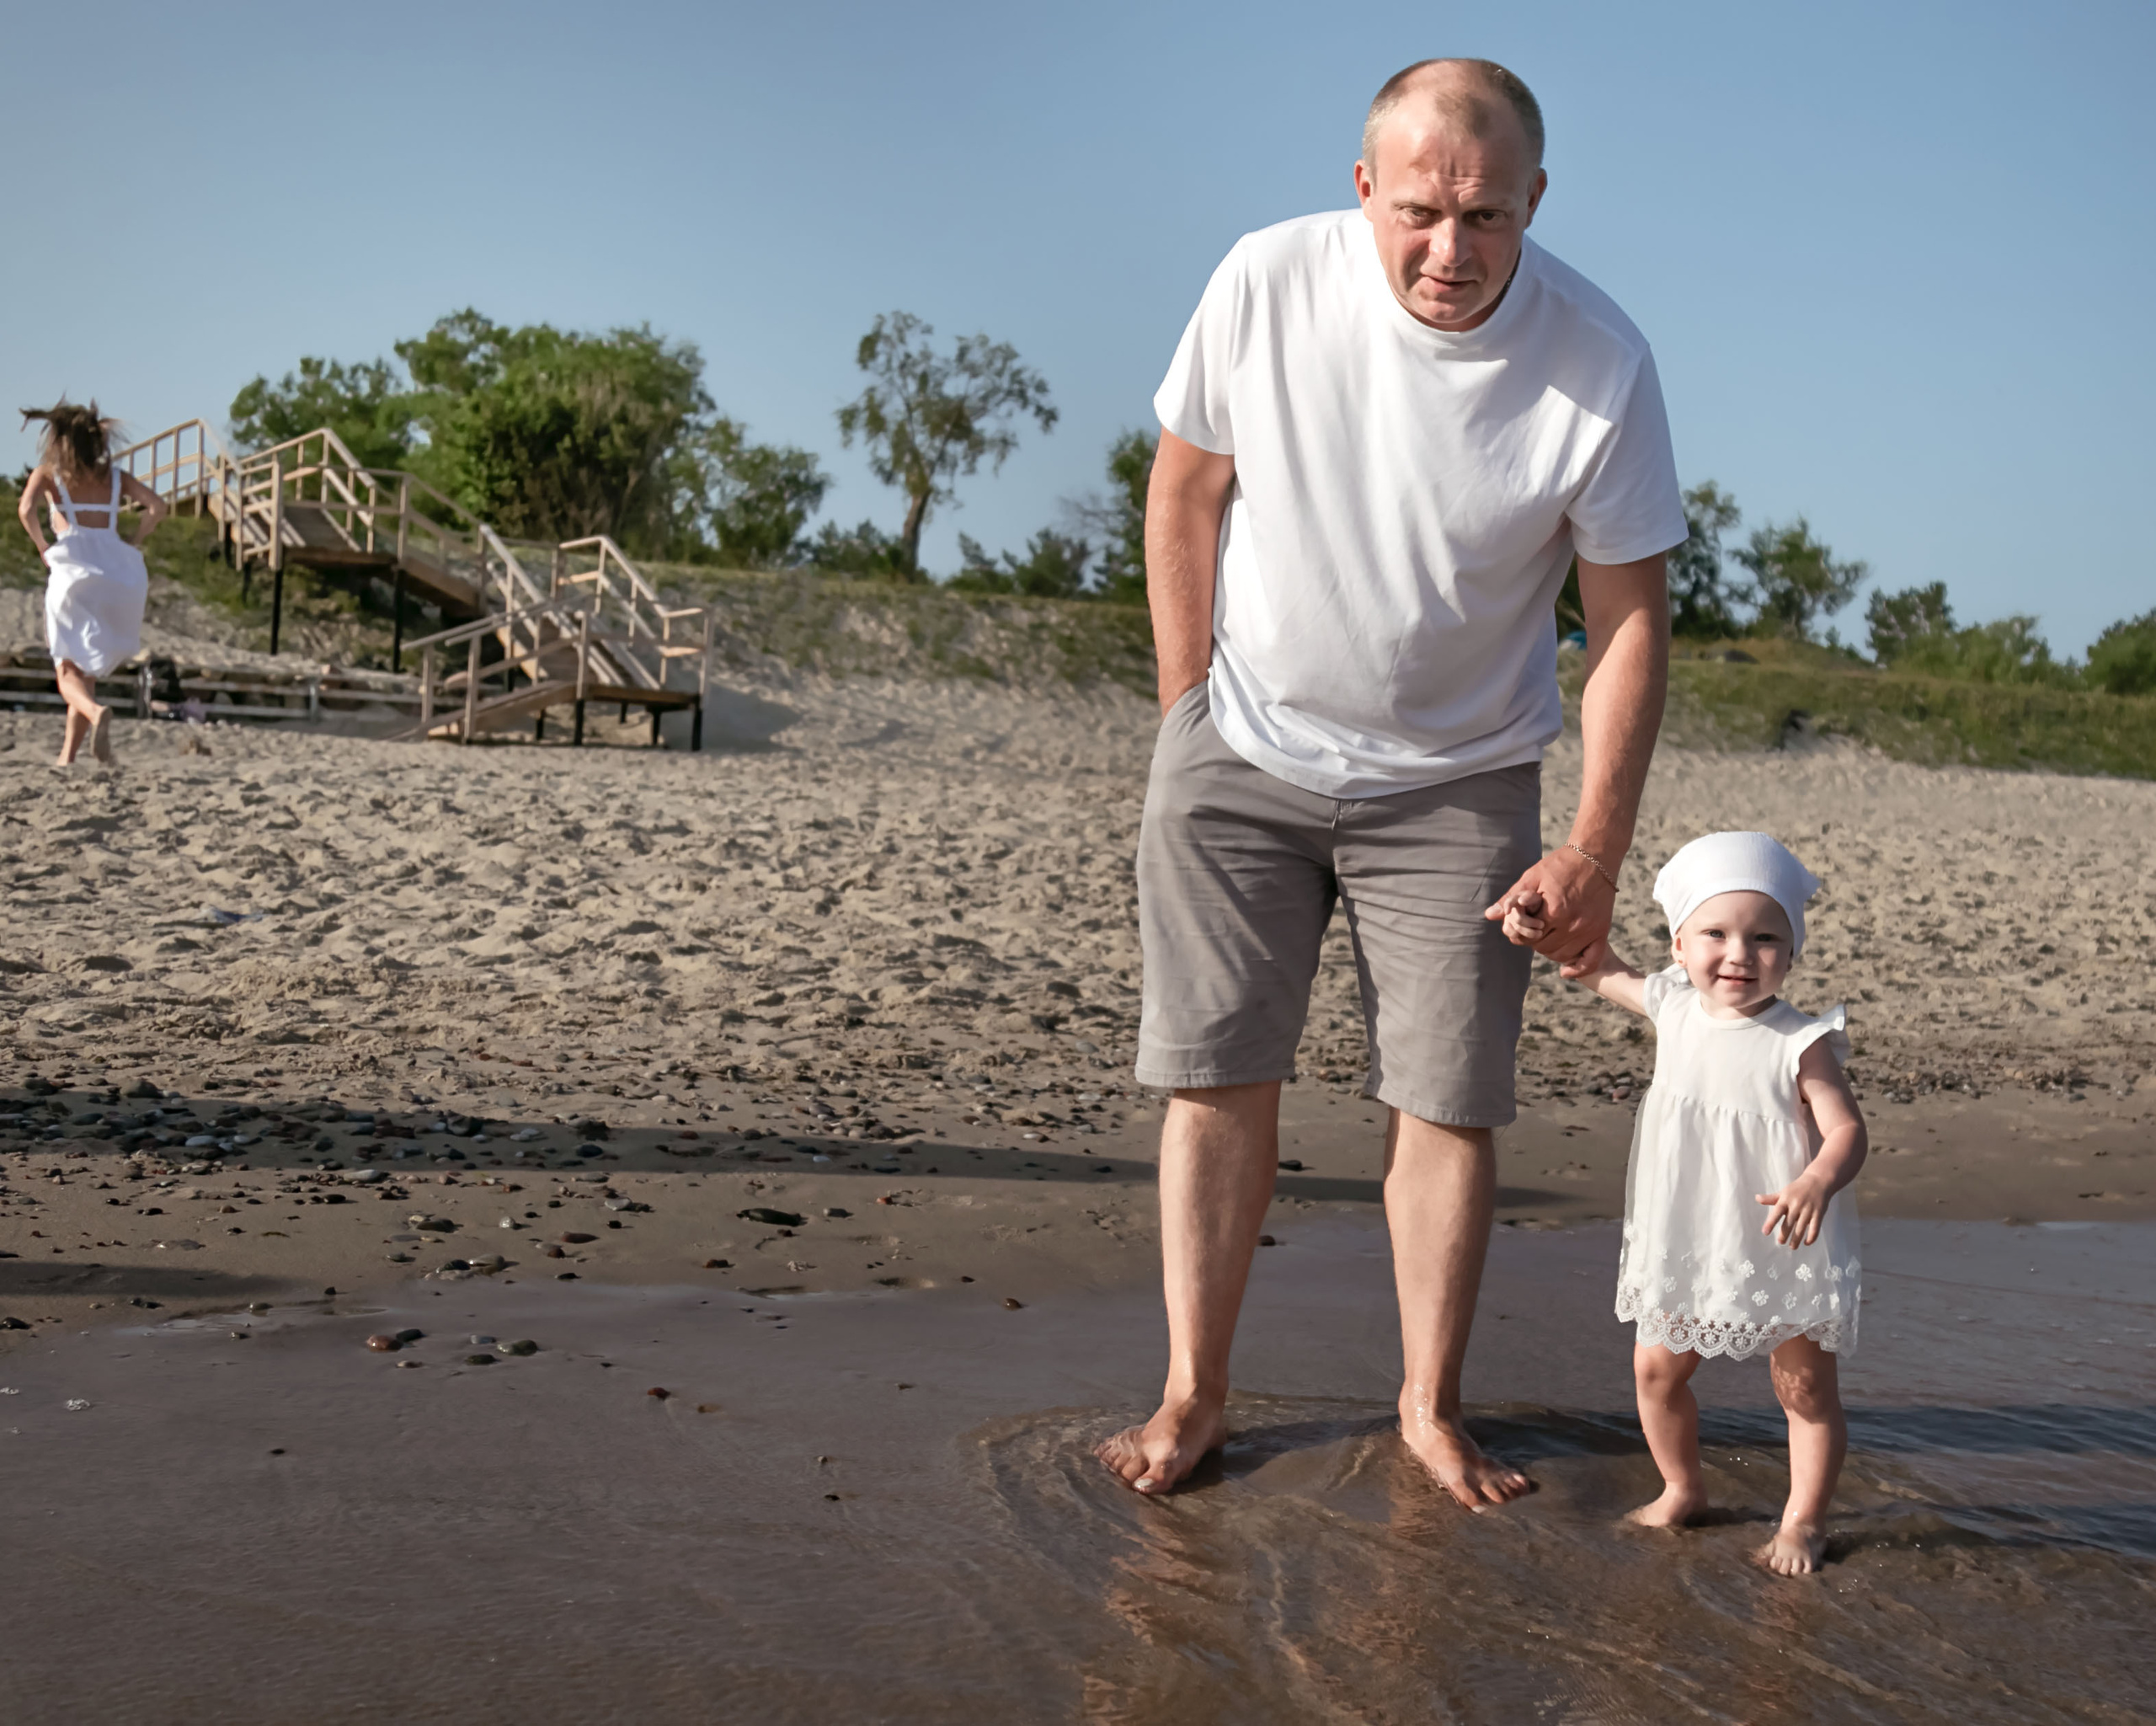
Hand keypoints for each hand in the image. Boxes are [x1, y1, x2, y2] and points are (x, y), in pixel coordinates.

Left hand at [1484, 846, 1616, 969]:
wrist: (1594, 856)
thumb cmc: (1560, 864)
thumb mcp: (1532, 877)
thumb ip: (1512, 898)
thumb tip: (1490, 915)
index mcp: (1554, 911)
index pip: (1527, 937)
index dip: (1520, 932)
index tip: (1524, 922)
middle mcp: (1572, 924)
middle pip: (1543, 948)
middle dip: (1534, 939)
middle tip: (1535, 927)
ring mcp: (1589, 930)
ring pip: (1561, 956)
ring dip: (1551, 950)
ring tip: (1548, 935)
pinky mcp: (1602, 931)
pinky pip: (1591, 961)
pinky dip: (1578, 969)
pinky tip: (1566, 971)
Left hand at [1757, 1174, 1830, 1247]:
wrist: (1818, 1181)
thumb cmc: (1798, 1188)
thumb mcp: (1784, 1192)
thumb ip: (1771, 1198)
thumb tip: (1756, 1198)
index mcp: (1786, 1199)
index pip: (1776, 1213)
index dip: (1770, 1223)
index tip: (1765, 1232)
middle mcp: (1797, 1205)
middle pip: (1789, 1223)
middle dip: (1784, 1235)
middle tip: (1780, 1242)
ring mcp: (1808, 1210)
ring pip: (1801, 1228)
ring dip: (1796, 1239)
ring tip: (1792, 1247)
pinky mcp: (1819, 1214)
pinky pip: (1815, 1228)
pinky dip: (1811, 1237)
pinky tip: (1806, 1242)